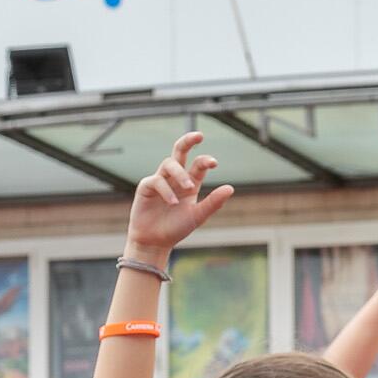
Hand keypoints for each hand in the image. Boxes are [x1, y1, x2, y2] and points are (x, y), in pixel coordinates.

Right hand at [125, 132, 234, 259]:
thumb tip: (230, 188)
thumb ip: (214, 202)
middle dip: (188, 141)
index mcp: (190, 183)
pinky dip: (167, 190)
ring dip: (180, 173)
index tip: (214, 162)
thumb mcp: (199, 215)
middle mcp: (175, 178)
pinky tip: (173, 203)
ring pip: (169, 164)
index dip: (205, 161)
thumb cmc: (177, 228)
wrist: (156, 241)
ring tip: (190, 188)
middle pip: (179, 152)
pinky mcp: (146, 187)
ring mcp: (160, 180)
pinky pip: (156, 180)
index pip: (198, 166)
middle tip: (199, 135)